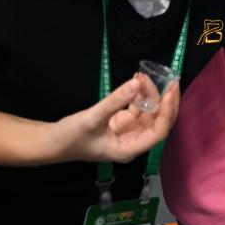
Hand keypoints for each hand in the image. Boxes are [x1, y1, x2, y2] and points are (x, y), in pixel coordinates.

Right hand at [54, 74, 179, 162]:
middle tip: (171, 80)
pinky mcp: (122, 121)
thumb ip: (116, 100)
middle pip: (159, 121)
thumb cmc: (71, 137)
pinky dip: (139, 94)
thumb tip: (137, 82)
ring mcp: (129, 131)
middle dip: (166, 102)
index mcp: (129, 149)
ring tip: (146, 75)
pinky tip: (138, 80)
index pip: (158, 132)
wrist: (53, 142)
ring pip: (149, 112)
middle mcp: (133, 141)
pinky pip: (137, 107)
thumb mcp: (93, 118)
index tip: (169, 93)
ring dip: (151, 94)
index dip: (167, 113)